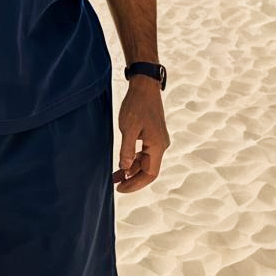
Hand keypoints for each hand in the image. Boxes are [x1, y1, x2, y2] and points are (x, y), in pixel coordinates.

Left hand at [113, 78, 168, 192]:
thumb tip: (124, 169)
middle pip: (148, 170)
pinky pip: (143, 153)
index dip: (136, 184)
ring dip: (131, 170)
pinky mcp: (152, 135)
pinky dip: (133, 159)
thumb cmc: (136, 105)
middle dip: (132, 179)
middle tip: (115, 185)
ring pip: (145, 162)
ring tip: (115, 176)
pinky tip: (122, 163)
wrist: (144, 86)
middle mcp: (160, 145)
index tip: (121, 189)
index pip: (150, 174)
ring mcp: (157, 140)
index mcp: (158, 146)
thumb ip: (127, 150)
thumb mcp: (128, 128)